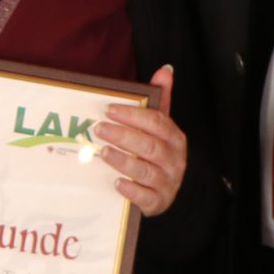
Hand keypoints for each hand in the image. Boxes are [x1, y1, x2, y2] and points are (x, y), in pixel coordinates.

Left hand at [94, 66, 185, 217]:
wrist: (165, 191)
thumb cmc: (157, 153)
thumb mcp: (160, 127)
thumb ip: (161, 99)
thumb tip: (165, 70)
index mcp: (175, 138)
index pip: (157, 123)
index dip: (133, 115)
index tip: (109, 109)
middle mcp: (174, 161)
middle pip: (150, 146)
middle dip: (123, 136)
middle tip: (98, 128)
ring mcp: (167, 183)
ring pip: (146, 171)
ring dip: (123, 160)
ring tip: (102, 152)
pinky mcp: (158, 203)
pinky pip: (146, 198)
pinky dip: (131, 190)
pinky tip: (116, 183)